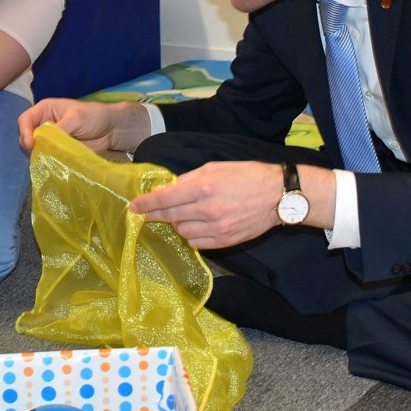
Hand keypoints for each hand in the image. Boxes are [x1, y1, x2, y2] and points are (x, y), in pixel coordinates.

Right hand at [18, 98, 149, 153]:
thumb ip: (60, 129)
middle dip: (30, 145)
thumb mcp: (76, 118)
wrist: (110, 130)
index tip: (31, 144)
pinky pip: (47, 157)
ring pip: (36, 148)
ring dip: (39, 154)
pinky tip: (53, 163)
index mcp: (45, 110)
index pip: (25, 119)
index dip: (24, 131)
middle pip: (27, 135)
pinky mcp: (57, 150)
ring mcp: (50, 138)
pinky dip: (48, 160)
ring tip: (48, 158)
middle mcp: (44, 123)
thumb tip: (46, 144)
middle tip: (39, 153)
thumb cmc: (93, 116)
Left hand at [128, 160, 289, 249]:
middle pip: (170, 217)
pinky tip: (195, 226)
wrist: (277, 195)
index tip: (133, 207)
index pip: (165, 199)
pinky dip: (191, 235)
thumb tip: (169, 189)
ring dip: (176, 223)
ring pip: (181, 231)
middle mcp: (208, 209)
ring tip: (183, 215)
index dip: (146, 204)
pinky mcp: (225, 241)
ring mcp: (217, 228)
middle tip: (146, 214)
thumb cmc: (246, 175)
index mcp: (204, 187)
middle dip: (154, 215)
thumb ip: (189, 178)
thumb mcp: (215, 167)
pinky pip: (196, 243)